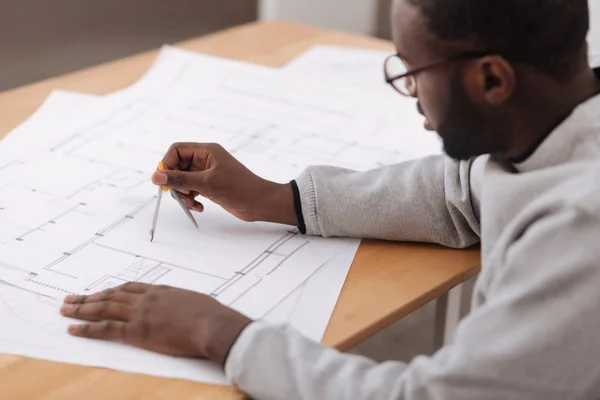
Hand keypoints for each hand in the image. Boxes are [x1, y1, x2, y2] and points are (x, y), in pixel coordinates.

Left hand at [61, 283, 251, 365]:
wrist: (212, 325)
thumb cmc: (210, 315)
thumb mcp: (194, 302)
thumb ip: (181, 303)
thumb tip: (182, 308)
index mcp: (160, 290)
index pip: (129, 288)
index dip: (111, 290)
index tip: (100, 292)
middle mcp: (146, 299)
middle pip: (111, 295)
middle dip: (89, 297)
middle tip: (71, 298)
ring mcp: (140, 314)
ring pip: (104, 308)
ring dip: (82, 309)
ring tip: (65, 310)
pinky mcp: (137, 331)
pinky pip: (106, 329)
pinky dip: (87, 328)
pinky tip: (74, 329)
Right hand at [151, 142, 296, 224]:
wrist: (260, 203)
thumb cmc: (239, 188)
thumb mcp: (206, 183)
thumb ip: (179, 180)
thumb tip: (156, 177)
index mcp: (207, 150)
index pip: (177, 150)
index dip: (167, 164)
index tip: (164, 181)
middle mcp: (206, 159)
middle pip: (178, 166)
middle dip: (176, 182)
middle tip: (180, 195)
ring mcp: (208, 173)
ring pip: (184, 180)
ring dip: (184, 193)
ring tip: (192, 203)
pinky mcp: (211, 186)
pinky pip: (192, 189)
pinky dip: (192, 199)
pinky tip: (199, 207)